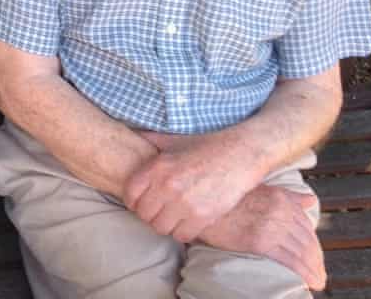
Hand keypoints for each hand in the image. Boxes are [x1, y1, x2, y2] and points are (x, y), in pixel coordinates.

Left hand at [123, 131, 261, 242]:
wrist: (239, 154)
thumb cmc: (206, 146)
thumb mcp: (175, 140)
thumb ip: (152, 140)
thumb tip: (134, 135)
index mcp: (158, 167)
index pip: (130, 194)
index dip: (133, 201)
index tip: (140, 201)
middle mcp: (168, 186)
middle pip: (144, 215)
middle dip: (149, 214)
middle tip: (158, 210)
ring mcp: (185, 203)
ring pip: (161, 228)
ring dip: (165, 224)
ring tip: (172, 217)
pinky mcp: (203, 216)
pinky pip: (181, 236)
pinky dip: (182, 232)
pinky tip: (187, 222)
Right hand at [199, 184, 325, 289]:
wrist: (202, 206)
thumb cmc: (228, 200)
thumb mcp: (260, 189)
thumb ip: (288, 195)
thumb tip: (310, 200)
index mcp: (281, 198)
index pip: (307, 226)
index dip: (314, 244)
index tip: (315, 257)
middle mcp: (280, 210)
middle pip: (307, 240)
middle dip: (316, 260)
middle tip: (319, 274)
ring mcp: (271, 225)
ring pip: (302, 252)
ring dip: (314, 270)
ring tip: (317, 281)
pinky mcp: (260, 241)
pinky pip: (290, 261)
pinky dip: (303, 274)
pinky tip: (309, 283)